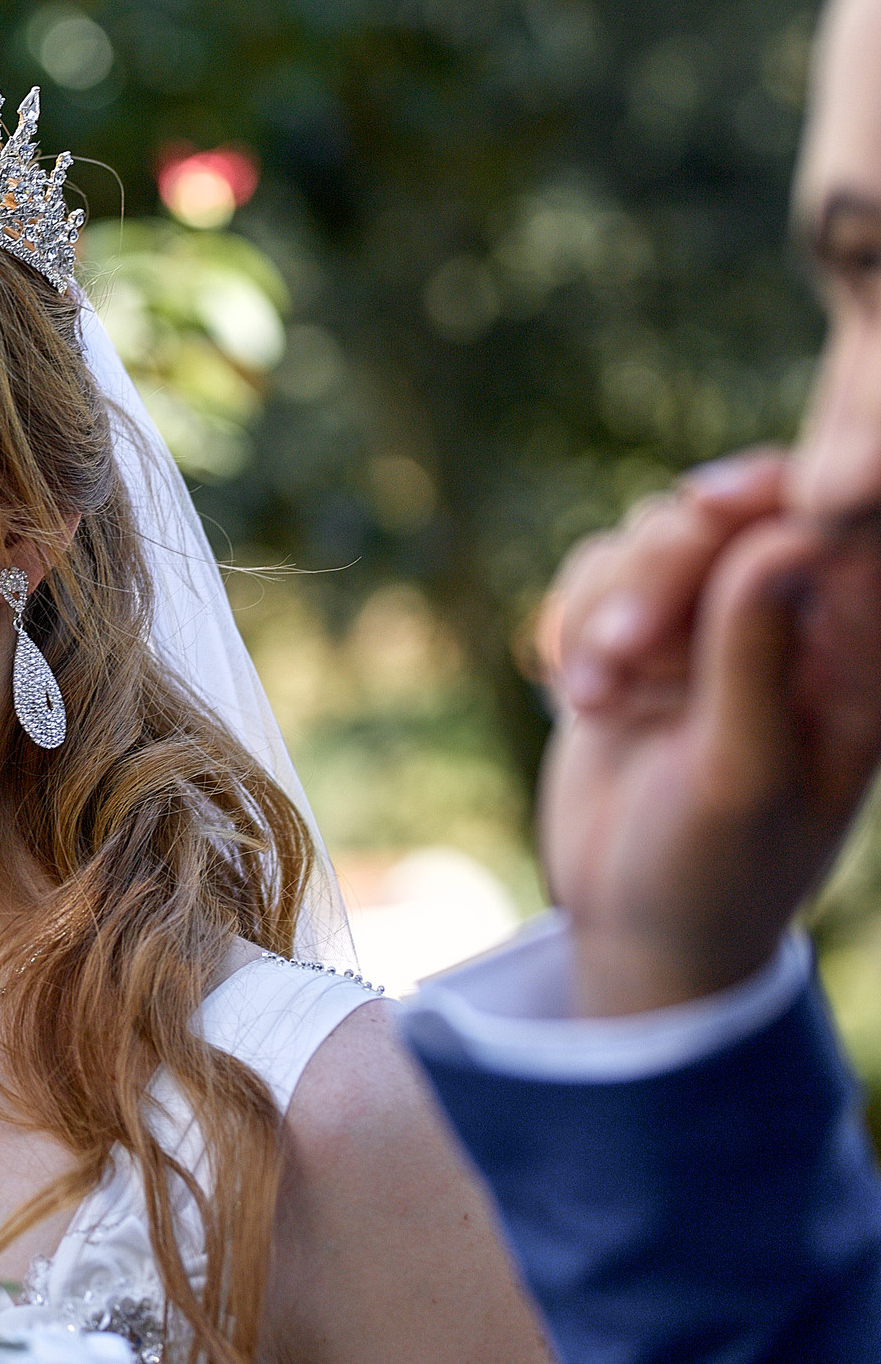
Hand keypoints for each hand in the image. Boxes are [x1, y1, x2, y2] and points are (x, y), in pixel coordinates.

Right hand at [537, 449, 880, 1013]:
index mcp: (852, 654)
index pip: (826, 526)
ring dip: (604, 609)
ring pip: (650, 538)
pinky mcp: (640, 639)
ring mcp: (710, 629)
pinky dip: (570, 623)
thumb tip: (789, 532)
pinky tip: (576, 693)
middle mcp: (789, 626)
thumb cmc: (716, 871)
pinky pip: (596, 574)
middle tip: (621, 651)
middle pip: (725, 517)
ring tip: (594, 698)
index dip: (769, 495)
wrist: (635, 927)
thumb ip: (757, 651)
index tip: (707, 505)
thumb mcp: (742, 771)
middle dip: (660, 572)